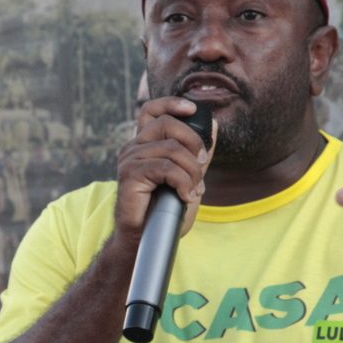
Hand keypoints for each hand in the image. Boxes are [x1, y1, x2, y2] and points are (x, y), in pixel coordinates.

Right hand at [114, 97, 216, 242]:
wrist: (145, 239)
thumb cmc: (164, 211)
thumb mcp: (189, 177)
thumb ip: (198, 152)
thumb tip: (213, 124)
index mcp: (144, 145)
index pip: (151, 110)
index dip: (172, 103)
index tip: (193, 109)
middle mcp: (133, 148)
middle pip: (166, 123)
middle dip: (193, 141)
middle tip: (203, 163)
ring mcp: (129, 160)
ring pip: (172, 149)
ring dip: (192, 171)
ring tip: (193, 190)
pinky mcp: (130, 175)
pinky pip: (166, 168)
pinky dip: (183, 182)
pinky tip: (185, 196)